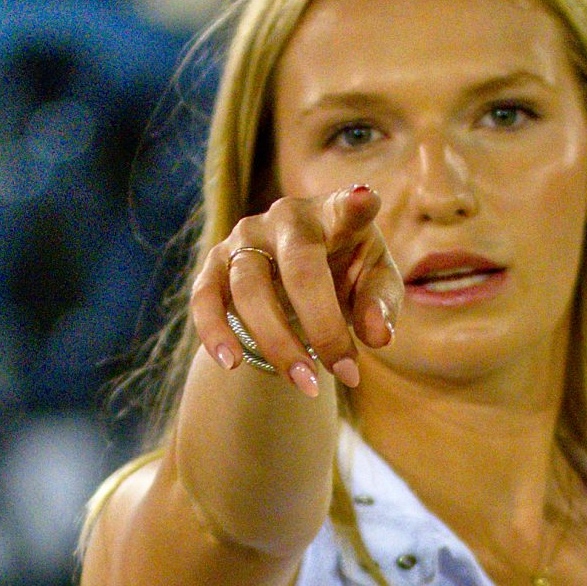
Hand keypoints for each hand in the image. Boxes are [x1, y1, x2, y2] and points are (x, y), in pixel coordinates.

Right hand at [191, 183, 401, 397]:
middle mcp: (285, 219)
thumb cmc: (347, 275)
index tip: (365, 199)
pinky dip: (214, 332)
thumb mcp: (376, 285)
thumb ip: (381, 305)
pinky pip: (205, 298)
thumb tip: (376, 337)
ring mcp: (244, 239)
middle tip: (346, 373)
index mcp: (333, 215)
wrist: (298, 280)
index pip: (345, 208)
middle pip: (298, 268)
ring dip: (277, 342)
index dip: (354, 205)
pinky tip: (230, 364)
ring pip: (249, 287)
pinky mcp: (215, 265)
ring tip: (307, 386)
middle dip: (323, 327)